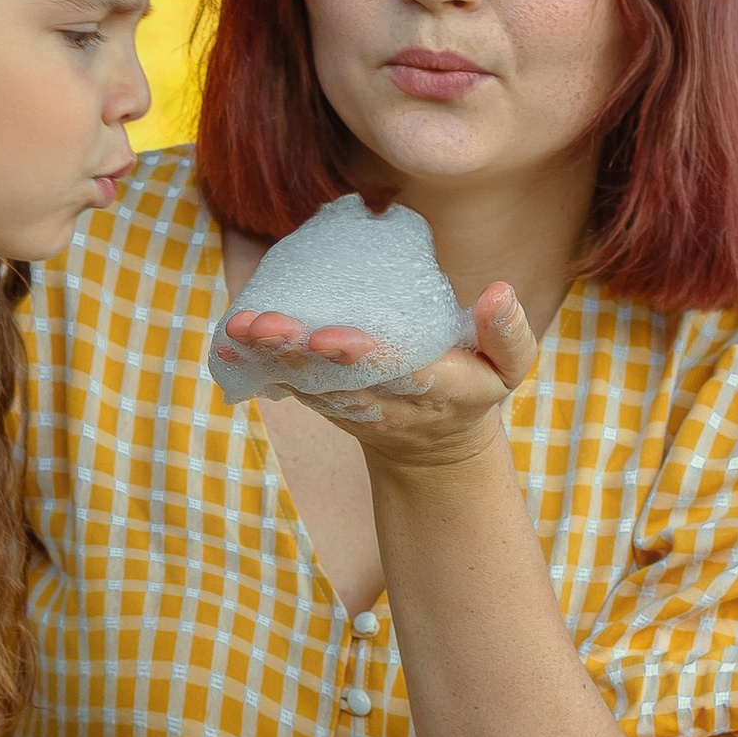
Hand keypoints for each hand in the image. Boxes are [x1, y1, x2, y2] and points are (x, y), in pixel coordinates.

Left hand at [222, 282, 536, 470]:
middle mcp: (384, 404)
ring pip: (305, 382)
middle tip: (265, 325)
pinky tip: (229, 339)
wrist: (433, 445)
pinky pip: (289, 382)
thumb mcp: (508, 367)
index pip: (397, 372)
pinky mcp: (322, 401)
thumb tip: (499, 291)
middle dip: (299, 353)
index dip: (363, 357)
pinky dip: (258, 363)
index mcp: (434, 390)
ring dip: (270, 357)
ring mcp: (348, 406)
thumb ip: (507, 333)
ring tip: (240, 326)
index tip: (333, 336)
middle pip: (337, 379)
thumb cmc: (473, 387)